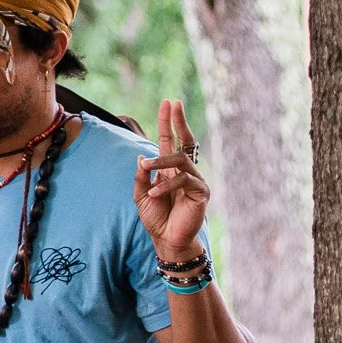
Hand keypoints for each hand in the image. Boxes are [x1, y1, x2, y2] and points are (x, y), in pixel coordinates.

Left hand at [134, 98, 209, 261]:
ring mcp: (194, 180)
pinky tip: (153, 194)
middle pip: (184, 141)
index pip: (169, 141)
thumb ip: (141, 177)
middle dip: (178, 122)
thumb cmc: (156, 217)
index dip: (169, 123)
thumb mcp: (140, 195)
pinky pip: (184, 180)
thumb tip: (142, 157)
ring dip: (161, 162)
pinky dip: (166, 186)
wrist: (166, 239)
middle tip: (173, 104)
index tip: (169, 103)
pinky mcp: (201, 192)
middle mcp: (184, 171)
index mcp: (169, 169)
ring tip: (147, 167)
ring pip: (180, 160)